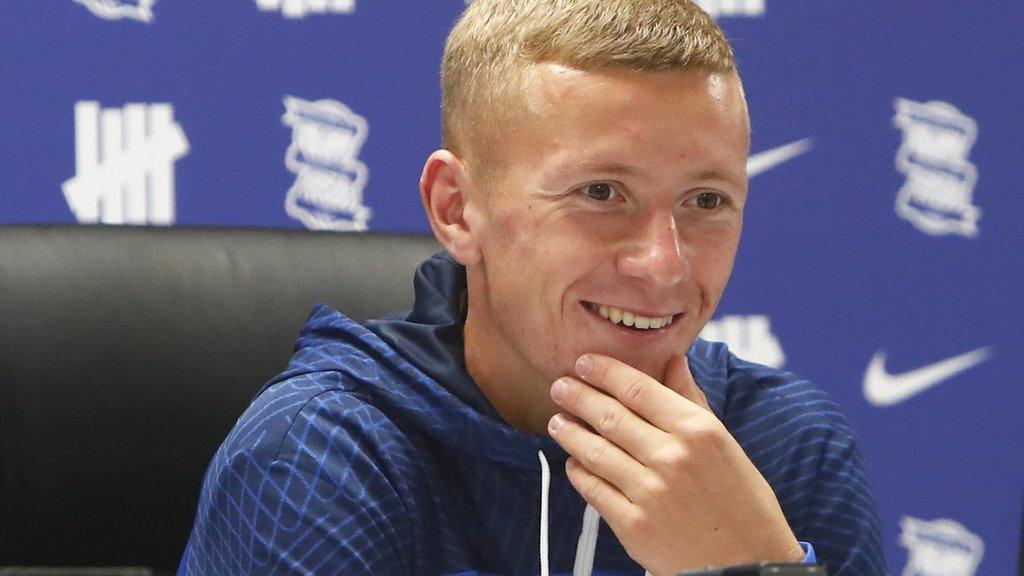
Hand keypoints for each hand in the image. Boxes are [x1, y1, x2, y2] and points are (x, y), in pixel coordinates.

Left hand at [547, 353, 804, 575]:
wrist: (748, 565)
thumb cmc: (740, 500)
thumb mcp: (724, 444)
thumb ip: (692, 400)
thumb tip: (673, 360)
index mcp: (698, 430)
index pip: (637, 389)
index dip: (604, 372)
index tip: (583, 363)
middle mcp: (671, 457)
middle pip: (609, 416)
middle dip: (577, 397)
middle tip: (559, 387)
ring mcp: (650, 492)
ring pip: (594, 451)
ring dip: (569, 433)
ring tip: (557, 422)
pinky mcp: (633, 525)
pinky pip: (593, 489)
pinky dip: (579, 472)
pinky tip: (574, 463)